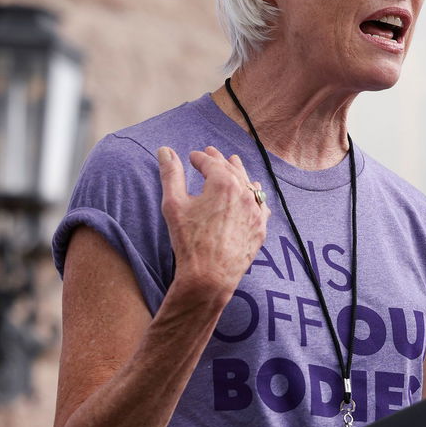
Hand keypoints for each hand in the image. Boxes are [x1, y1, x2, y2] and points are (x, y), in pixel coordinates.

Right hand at [158, 146, 270, 298]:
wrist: (210, 275)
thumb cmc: (189, 240)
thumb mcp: (174, 204)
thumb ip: (171, 174)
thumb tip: (164, 150)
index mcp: (224, 183)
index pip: (211, 163)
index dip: (200, 158)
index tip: (193, 156)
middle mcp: (245, 193)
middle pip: (232, 170)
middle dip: (220, 160)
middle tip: (212, 152)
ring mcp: (256, 211)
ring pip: (249, 184)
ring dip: (239, 173)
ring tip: (234, 163)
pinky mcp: (261, 227)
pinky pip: (261, 204)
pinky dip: (255, 194)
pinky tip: (254, 191)